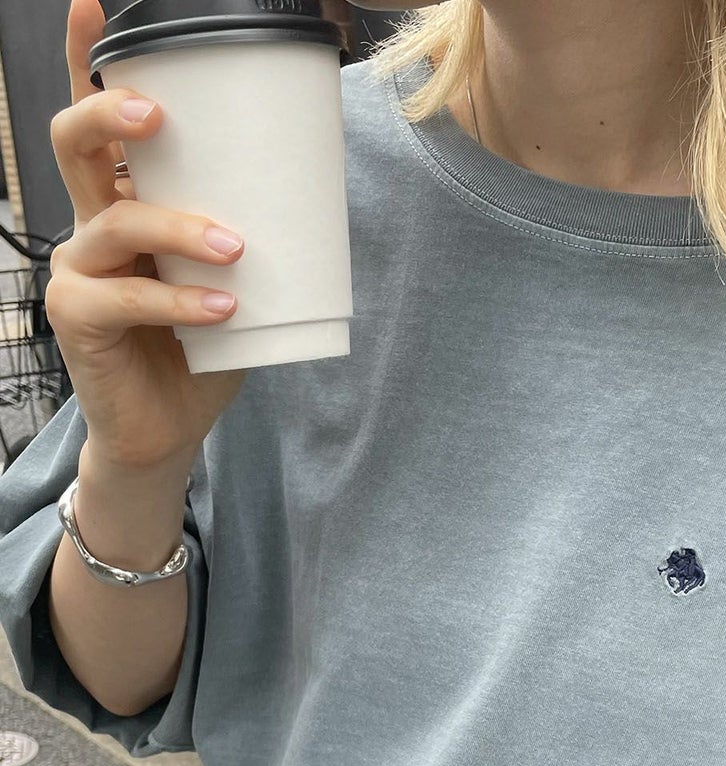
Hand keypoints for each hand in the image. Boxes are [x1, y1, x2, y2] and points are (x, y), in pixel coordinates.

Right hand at [47, 0, 247, 475]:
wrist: (172, 426)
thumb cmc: (203, 347)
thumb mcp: (231, 280)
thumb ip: (249, 233)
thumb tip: (315, 187)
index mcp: (125, 202)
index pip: (100, 123)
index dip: (87, 60)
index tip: (96, 4)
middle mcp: (92, 224)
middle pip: (74, 143)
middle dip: (111, 115)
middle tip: (159, 115)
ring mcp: (79, 270)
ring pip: (113, 222)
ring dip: (176, 226)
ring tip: (233, 247)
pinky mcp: (77, 318)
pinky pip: (129, 298)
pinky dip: (181, 302)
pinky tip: (224, 309)